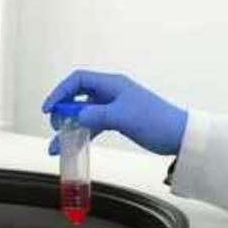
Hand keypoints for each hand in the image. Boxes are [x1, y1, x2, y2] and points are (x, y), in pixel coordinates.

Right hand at [42, 70, 188, 155]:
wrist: (178, 135)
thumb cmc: (157, 121)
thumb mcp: (124, 117)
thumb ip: (98, 115)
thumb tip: (77, 116)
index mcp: (112, 84)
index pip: (78, 80)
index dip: (60, 92)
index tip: (49, 108)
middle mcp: (110, 92)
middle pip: (77, 97)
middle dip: (62, 112)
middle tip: (55, 128)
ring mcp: (113, 107)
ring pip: (83, 114)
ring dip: (70, 128)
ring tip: (57, 146)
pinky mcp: (117, 121)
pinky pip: (93, 125)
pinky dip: (83, 135)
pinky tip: (74, 147)